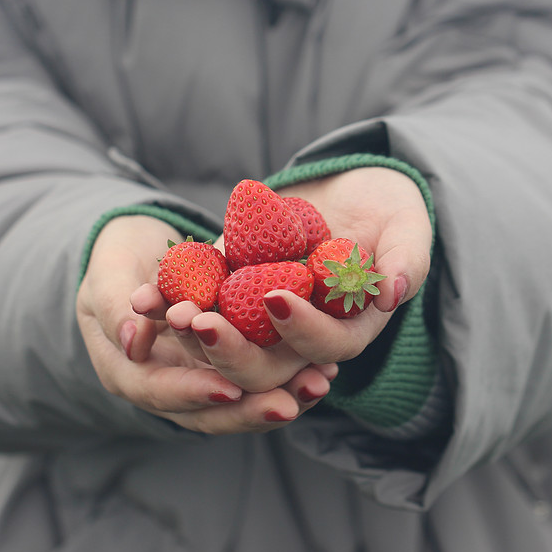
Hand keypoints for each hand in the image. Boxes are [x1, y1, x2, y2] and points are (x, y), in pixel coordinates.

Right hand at [76, 215, 335, 432]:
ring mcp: (199, 382)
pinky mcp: (228, 369)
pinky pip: (261, 383)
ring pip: (241, 404)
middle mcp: (166, 388)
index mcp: (128, 372)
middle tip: (288, 405)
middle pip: (209, 414)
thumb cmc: (117, 260)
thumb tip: (133, 340)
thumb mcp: (106, 274)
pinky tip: (324, 369)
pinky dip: (291, 378)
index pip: (160, 392)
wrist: (138, 253)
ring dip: (282, 397)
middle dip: (250, 410)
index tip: (227, 387)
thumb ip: (114, 305)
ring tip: (317, 384)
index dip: (194, 392)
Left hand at [133, 167, 431, 388]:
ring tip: (169, 314)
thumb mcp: (408, 225)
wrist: (356, 188)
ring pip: (224, 342)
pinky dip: (170, 301)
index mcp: (347, 332)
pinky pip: (199, 302)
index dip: (302, 330)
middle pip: (266, 364)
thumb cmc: (392, 209)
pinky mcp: (229, 291)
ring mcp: (259, 319)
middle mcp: (299, 338)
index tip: (276, 297)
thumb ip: (407, 259)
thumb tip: (393, 291)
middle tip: (202, 324)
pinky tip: (143, 298)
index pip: (325, 347)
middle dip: (232, 349)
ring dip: (193, 333)